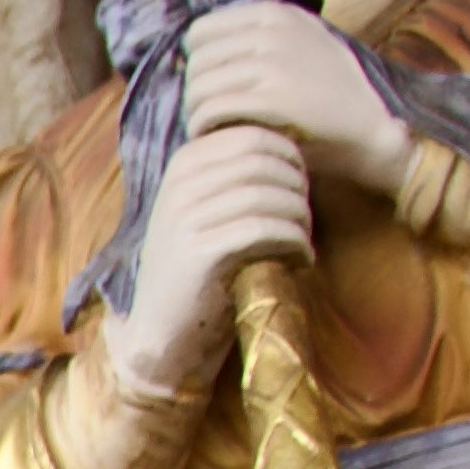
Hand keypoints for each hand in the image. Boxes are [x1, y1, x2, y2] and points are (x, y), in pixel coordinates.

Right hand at [109, 124, 312, 414]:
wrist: (163, 332)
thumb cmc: (196, 269)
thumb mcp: (203, 210)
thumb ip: (232, 176)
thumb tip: (292, 150)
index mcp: (182, 166)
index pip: (252, 137)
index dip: (289, 157)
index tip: (300, 188)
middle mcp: (179, 186)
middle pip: (264, 162)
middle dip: (298, 186)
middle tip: (306, 216)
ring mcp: (185, 219)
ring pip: (269, 195)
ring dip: (301, 218)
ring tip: (304, 240)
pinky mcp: (200, 253)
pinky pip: (266, 228)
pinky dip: (295, 242)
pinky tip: (301, 259)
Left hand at [180, 1, 415, 198]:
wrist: (375, 129)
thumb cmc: (332, 94)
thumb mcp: (303, 43)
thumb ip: (261, 35)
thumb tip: (197, 44)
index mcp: (277, 13)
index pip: (200, 31)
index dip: (198, 63)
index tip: (209, 85)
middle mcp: (273, 30)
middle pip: (196, 61)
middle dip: (195, 91)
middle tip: (207, 113)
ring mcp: (273, 62)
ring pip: (199, 86)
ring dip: (196, 113)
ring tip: (209, 128)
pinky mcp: (273, 98)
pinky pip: (212, 110)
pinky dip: (204, 128)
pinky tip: (216, 137)